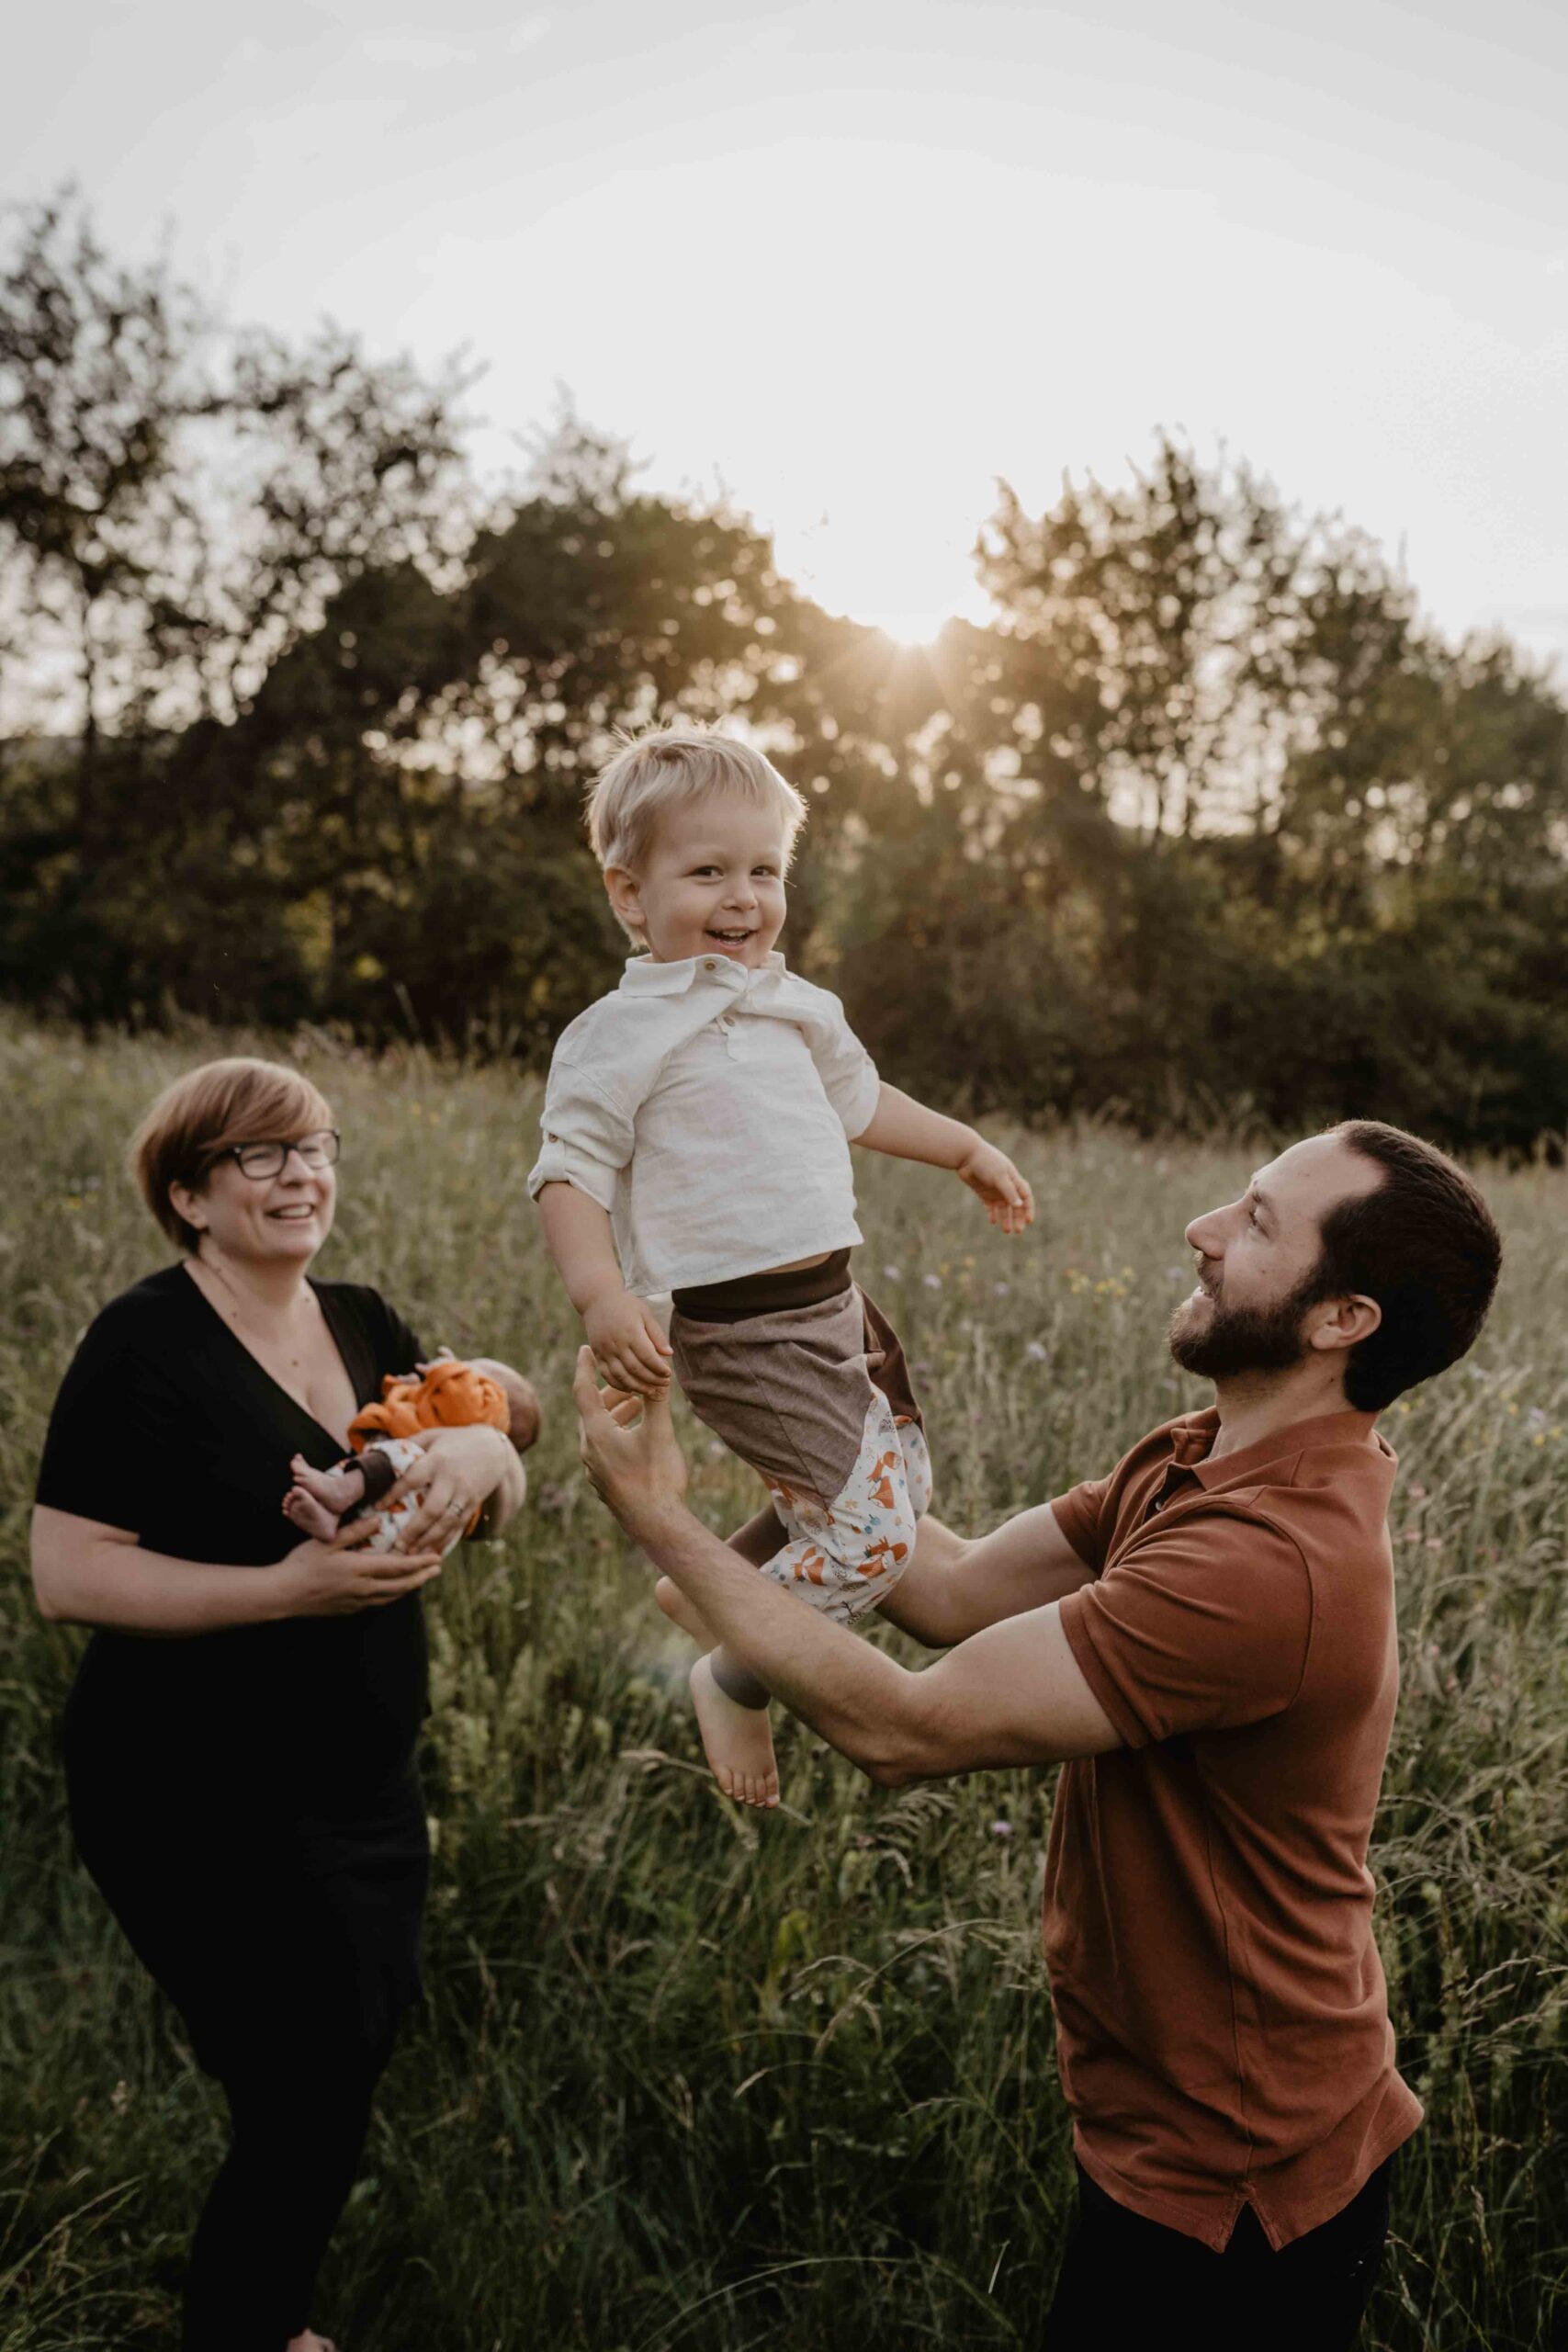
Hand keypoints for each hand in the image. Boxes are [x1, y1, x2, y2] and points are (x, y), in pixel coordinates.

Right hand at [278, 1523, 444, 1616]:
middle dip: (421, 1577)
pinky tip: (392, 1590)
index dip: (420, 1563)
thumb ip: (354, 1531)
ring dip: (408, 1588)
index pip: (398, 1567)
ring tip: (420, 1579)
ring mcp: (356, 1603)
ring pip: (390, 1597)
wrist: (282, 1596)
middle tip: (437, 1569)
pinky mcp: (348, 1610)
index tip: (436, 1557)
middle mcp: (362, 1589)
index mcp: (359, 1569)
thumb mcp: (326, 1542)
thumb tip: (378, 1521)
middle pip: (400, 1585)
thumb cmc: (301, 1564)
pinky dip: (390, 1595)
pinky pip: (376, 1603)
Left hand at [377, 1425, 512, 1550]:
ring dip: (428, 1540)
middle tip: (396, 1545)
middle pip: (432, 1509)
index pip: (412, 1479)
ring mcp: (465, 1493)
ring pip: (446, 1522)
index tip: (377, 1506)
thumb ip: (411, 1445)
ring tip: (410, 1554)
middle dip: (414, 1530)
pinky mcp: (473, 1504)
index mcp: (437, 1460)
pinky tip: (431, 1552)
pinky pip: (459, 1526)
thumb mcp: (433, 1436)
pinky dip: (445, 1541)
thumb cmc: (455, 1440)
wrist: (494, 1448)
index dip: (394, 1493)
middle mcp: (452, 1479)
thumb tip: (380, 1454)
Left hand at [573, 1346, 688, 1539]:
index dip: (585, 1367)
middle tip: (626, 1381)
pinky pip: (602, 1450)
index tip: (585, 1349)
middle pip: (592, 1412)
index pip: (583, 1391)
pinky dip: (615, 1435)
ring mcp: (594, 1470)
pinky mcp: (603, 1483)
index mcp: (597, 1434)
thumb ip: (657, 1401)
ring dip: (614, 1415)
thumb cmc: (657, 1477)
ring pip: (597, 1432)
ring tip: (636, 1406)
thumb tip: (661, 1373)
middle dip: (609, 1393)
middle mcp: (589, 1450)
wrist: (655, 1524)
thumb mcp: (659, 1433)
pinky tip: (634, 1438)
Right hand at [583, 1289, 674, 1395]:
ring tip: (651, 1391)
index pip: (647, 1357)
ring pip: (621, 1376)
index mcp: (630, 1332)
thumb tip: (669, 1354)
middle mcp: (616, 1343)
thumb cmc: (625, 1304)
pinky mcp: (597, 1355)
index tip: (669, 1374)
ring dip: (637, 1386)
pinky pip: (607, 1375)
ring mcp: (604, 1350)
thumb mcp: (644, 1313)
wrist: (596, 1299)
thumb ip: (656, 1334)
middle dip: (652, 1380)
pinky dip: (619, 1385)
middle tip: (664, 1385)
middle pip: (635, 1369)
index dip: (659, 1369)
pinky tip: (631, 1389)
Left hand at [955, 1138, 1034, 1233]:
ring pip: (1003, 1208)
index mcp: (1013, 1180)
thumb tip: (1019, 1206)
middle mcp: (1006, 1186)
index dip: (1028, 1208)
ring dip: (1006, 1219)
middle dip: (1018, 1217)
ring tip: (1007, 1230)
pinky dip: (992, 1214)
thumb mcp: (999, 1176)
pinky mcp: (983, 1192)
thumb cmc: (986, 1162)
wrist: (966, 1155)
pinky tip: (993, 1222)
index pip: (1025, 1196)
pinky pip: (990, 1206)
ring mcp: (994, 1190)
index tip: (1028, 1221)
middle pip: (1015, 1205)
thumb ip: (1009, 1191)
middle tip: (1018, 1231)